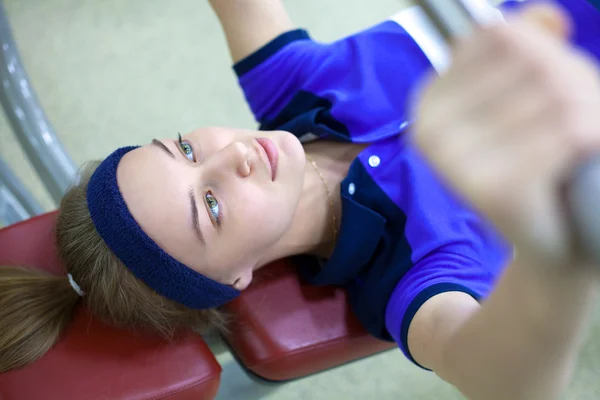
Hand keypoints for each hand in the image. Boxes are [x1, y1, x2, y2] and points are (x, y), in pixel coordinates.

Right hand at [413, 4, 599, 269]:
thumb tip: (545, 16)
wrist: (551, 235)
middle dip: (572, 87)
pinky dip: (588, 144)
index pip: (498, 36)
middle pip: (534, 63)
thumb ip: (528, 44)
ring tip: (572, 147)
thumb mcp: (527, 90)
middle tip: (566, 126)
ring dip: (588, 115)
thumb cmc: (538, 156)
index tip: (544, 88)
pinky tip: (573, 166)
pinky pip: (567, 134)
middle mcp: (429, 128)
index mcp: (428, 101)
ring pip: (558, 96)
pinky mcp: (493, 190)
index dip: (543, 53)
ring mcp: (455, 161)